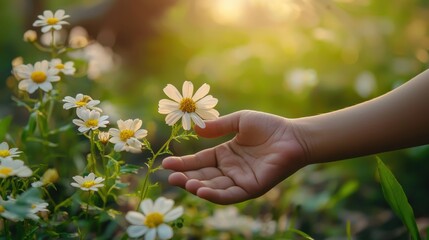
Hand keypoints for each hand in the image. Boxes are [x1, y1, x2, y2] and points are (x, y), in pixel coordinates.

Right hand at [162, 110, 307, 203]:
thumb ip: (218, 126)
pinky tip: (201, 191)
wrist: (293, 136)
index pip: (200, 161)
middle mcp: (230, 170)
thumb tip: (196, 129)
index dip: (183, 163)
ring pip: (214, 188)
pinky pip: (230, 195)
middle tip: (170, 177)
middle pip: (203, 177)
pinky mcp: (251, 188)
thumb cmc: (269, 126)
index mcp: (225, 154)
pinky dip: (215, 195)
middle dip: (186, 178)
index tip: (165, 163)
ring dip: (197, 187)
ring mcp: (240, 180)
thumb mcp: (239, 121)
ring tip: (182, 183)